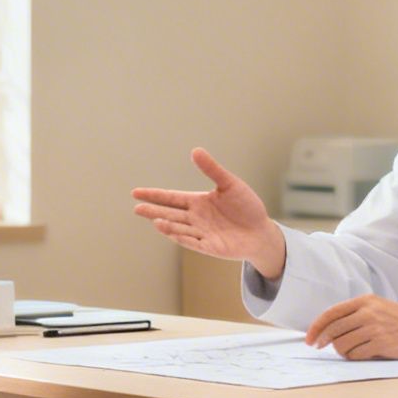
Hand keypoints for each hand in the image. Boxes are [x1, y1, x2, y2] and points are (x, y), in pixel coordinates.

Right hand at [132, 148, 286, 276]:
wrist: (261, 231)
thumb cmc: (246, 206)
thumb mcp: (230, 184)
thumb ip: (212, 170)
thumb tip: (195, 150)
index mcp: (198, 202)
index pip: (171, 198)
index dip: (154, 195)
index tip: (136, 192)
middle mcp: (195, 218)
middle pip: (170, 213)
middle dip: (154, 211)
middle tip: (137, 208)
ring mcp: (201, 233)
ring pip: (179, 228)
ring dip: (167, 225)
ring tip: (155, 219)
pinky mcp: (210, 247)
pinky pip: (193, 242)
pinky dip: (181, 237)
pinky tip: (171, 232)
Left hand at [307, 296, 397, 358]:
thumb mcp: (379, 307)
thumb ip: (356, 314)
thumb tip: (329, 330)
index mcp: (365, 301)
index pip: (331, 313)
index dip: (316, 327)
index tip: (309, 338)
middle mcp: (368, 313)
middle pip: (333, 330)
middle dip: (323, 341)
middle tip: (320, 347)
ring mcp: (374, 329)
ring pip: (342, 345)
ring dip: (342, 351)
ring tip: (352, 350)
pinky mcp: (381, 344)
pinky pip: (356, 355)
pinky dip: (355, 357)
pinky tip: (362, 354)